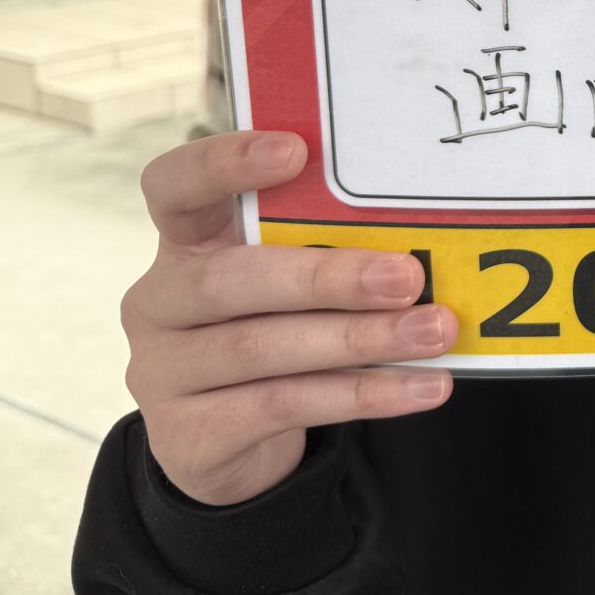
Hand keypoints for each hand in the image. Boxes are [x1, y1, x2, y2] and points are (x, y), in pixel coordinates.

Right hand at [120, 131, 458, 505]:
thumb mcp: (285, 284)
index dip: (223, 164)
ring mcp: (162, 373)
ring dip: (361, 340)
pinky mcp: (189, 436)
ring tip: (434, 332)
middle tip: (406, 276)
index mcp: (184, 244)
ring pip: (264, 349)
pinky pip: (285, 407)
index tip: (295, 151)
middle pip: (231, 280)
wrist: (227, 443)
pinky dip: (363, 394)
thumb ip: (323, 251)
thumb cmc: (274, 331)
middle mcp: (160, 303)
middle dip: (327, 277)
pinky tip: (423, 387)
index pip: (174, 187)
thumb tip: (426, 238)